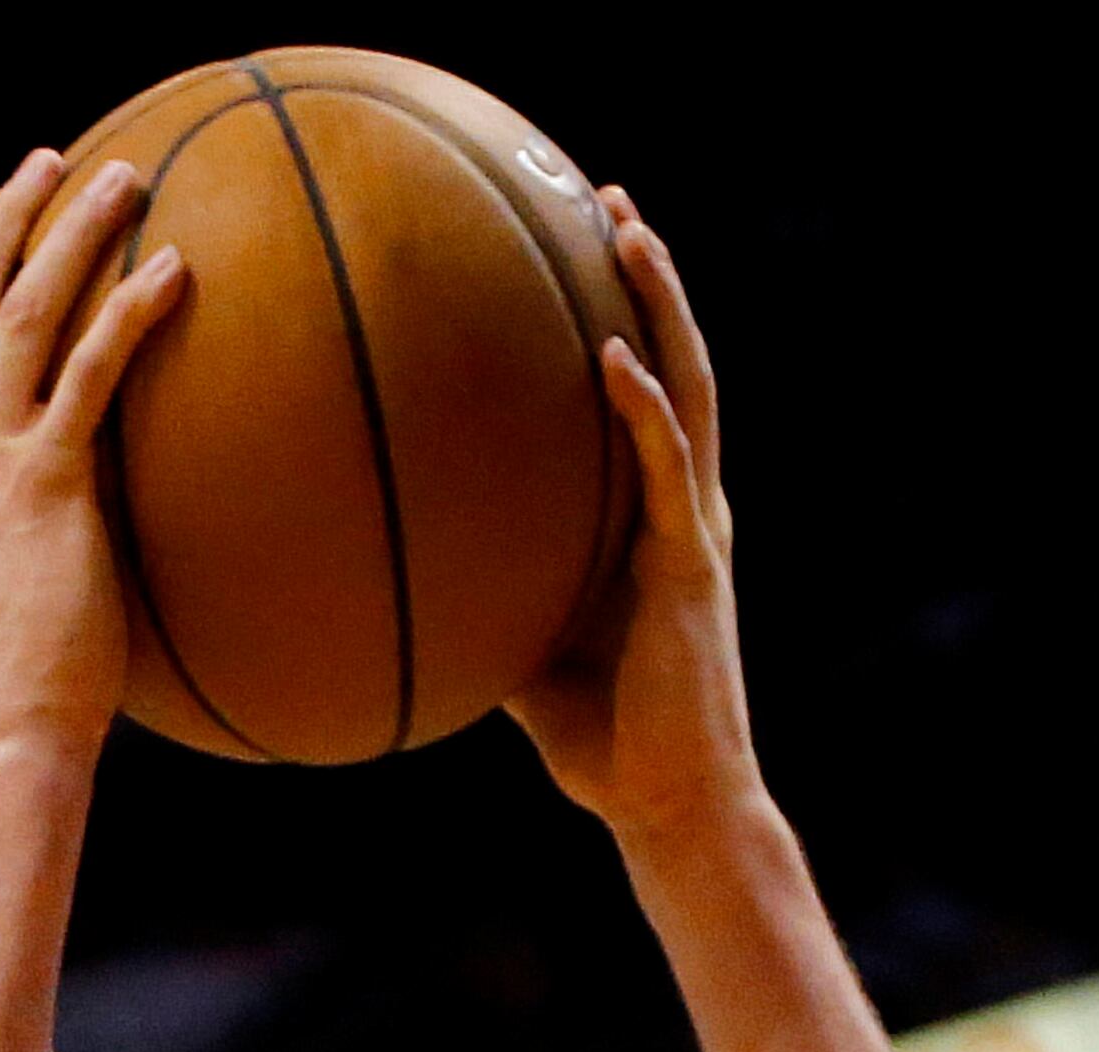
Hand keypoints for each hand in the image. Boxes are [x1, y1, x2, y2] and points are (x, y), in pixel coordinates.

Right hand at [0, 149, 182, 751]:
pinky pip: (90, 372)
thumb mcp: (2, 583)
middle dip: (7, 216)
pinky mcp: (45, 483)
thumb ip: (20, 522)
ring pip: (24, 310)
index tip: (3, 225)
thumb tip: (82, 503)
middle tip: (54, 161)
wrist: (14, 726)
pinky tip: (174, 272)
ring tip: (125, 178)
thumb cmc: (25, 681)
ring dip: (74, 232)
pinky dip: (130, 312)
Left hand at [509, 198, 764, 858]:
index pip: (643, 395)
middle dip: (645, 276)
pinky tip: (613, 358)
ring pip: (687, 388)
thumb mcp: (525, 655)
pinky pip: (668, 471)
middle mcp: (685, 507)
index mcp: (655, 521)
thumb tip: (404, 576)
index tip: (578, 247)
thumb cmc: (604, 744)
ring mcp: (695, 531)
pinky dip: (644, 410)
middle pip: (675, 361)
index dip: (621, 318)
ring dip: (658, 304)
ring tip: (624, 227)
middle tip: (604, 198)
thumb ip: (487, 600)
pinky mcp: (693, 568)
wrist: (669, 807)